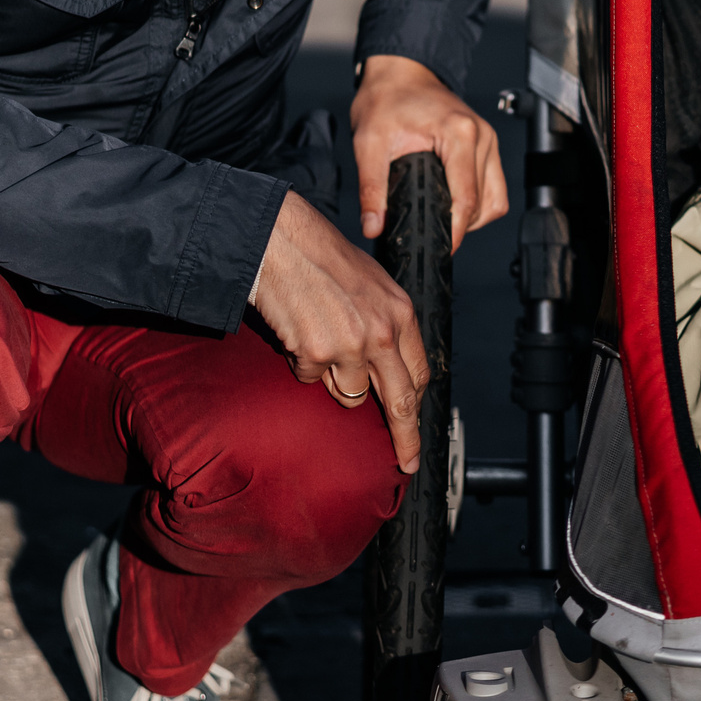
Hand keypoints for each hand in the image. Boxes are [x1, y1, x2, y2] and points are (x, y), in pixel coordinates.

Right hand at [250, 191, 429, 471]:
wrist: (281, 241)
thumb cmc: (321, 256)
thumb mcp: (372, 285)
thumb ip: (386, 324)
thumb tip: (389, 366)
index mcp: (400, 313)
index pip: (419, 374)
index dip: (418, 407)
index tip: (418, 430)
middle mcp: (381, 333)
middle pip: (400, 400)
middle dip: (405, 436)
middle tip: (407, 459)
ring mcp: (349, 346)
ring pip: (348, 394)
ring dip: (333, 379)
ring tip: (318, 339)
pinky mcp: (315, 353)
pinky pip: (309, 379)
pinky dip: (301, 362)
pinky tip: (298, 330)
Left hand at [351, 55, 508, 247]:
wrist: (399, 73)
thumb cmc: (386, 99)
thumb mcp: (369, 144)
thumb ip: (372, 188)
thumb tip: (374, 225)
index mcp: (458, 133)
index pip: (467, 198)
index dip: (455, 231)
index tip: (439, 247)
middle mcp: (481, 136)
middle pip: (484, 203)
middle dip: (460, 226)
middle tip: (431, 232)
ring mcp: (488, 139)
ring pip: (496, 199)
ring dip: (473, 217)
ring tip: (443, 220)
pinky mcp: (486, 144)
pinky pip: (494, 186)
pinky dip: (479, 203)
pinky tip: (454, 204)